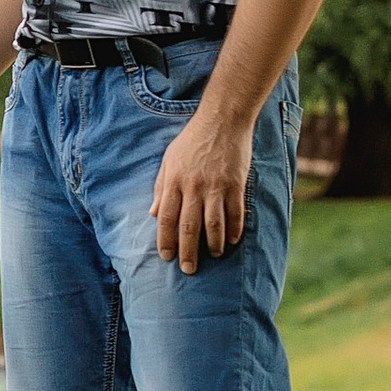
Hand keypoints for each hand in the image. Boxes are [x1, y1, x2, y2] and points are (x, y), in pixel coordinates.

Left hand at [151, 103, 252, 271]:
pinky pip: (235, 213)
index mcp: (174, 181)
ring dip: (213, 244)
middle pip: (189, 226)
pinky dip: (234, 230)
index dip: (166, 240)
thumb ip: (161, 187)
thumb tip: (154, 214)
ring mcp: (216, 186)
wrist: (222, 121)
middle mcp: (194, 187)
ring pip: (213, 224)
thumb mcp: (169, 160)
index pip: (167, 218)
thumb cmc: (192, 140)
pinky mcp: (236, 184)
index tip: (166, 257)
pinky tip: (232, 241)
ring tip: (213, 256)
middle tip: (188, 269)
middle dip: (187, 251)